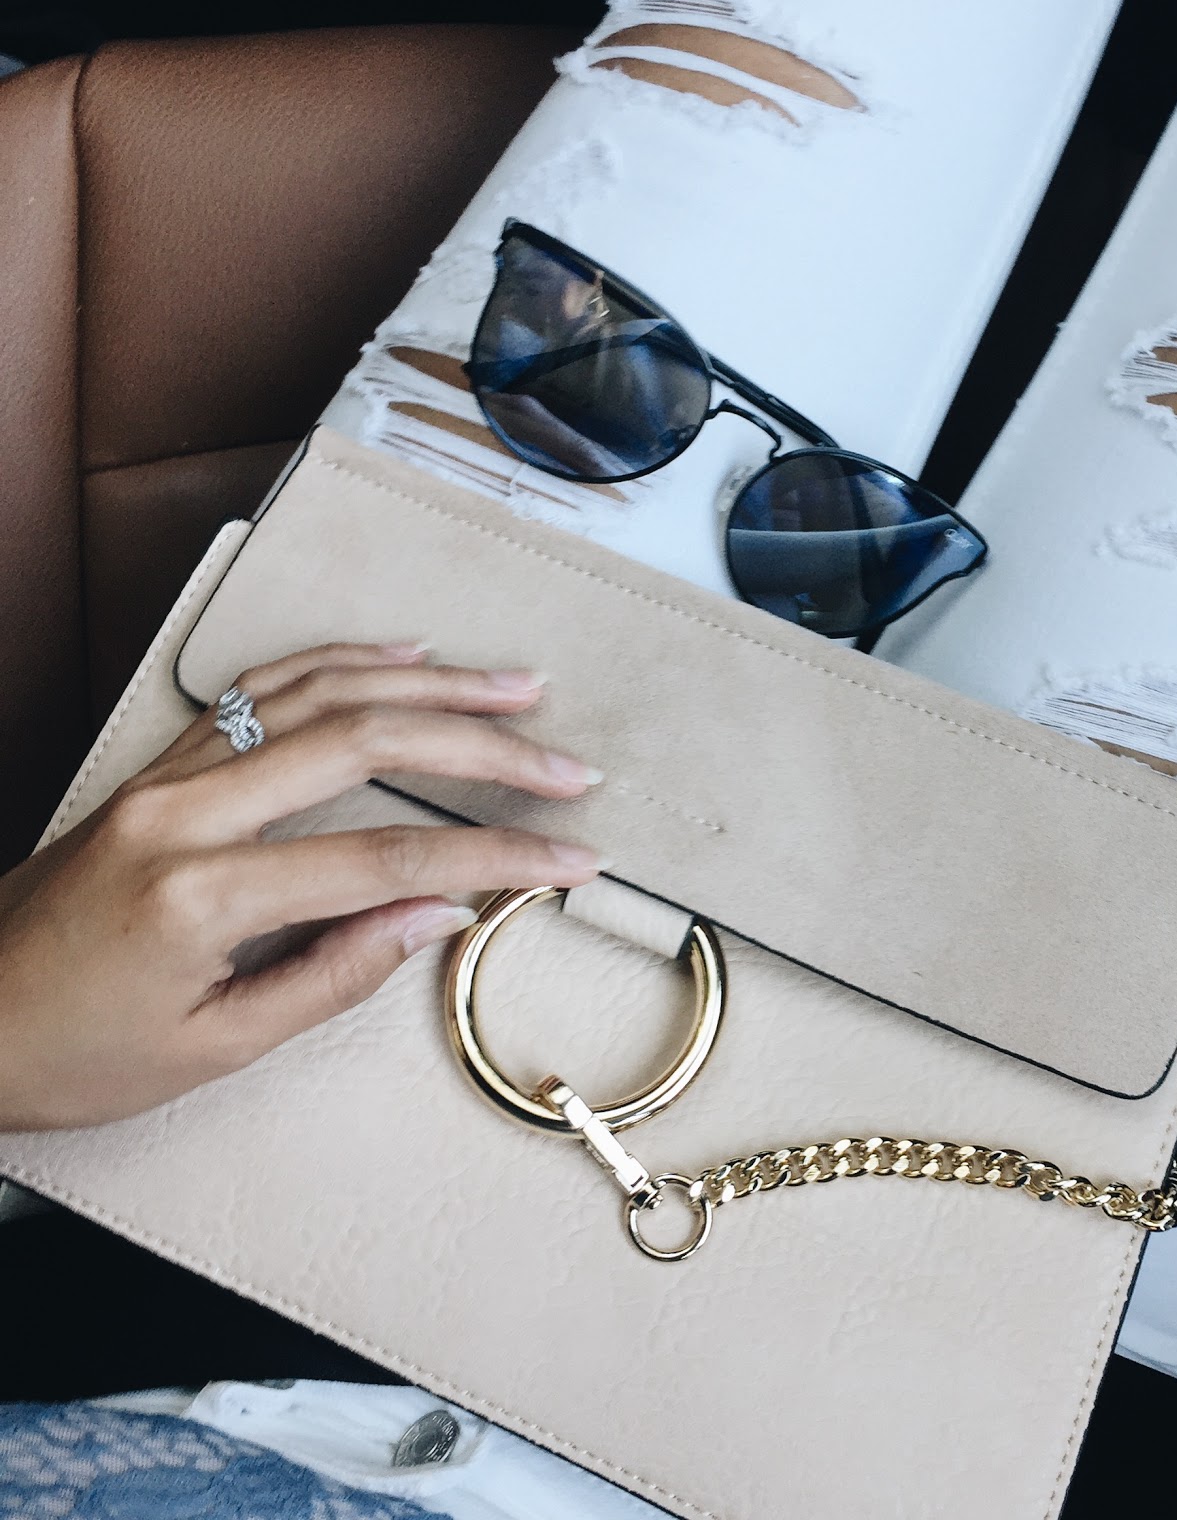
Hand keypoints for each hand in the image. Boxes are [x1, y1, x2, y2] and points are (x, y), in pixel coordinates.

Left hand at [0, 643, 605, 1130]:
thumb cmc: (72, 1054)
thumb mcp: (211, 1048)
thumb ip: (334, 975)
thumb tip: (440, 916)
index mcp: (202, 893)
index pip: (386, 860)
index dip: (494, 855)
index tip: (572, 856)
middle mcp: (188, 809)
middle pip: (367, 744)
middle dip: (484, 750)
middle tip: (567, 765)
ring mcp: (172, 772)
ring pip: (322, 693)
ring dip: (430, 685)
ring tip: (516, 689)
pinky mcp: (164, 762)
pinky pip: (265, 687)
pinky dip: (343, 660)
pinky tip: (405, 653)